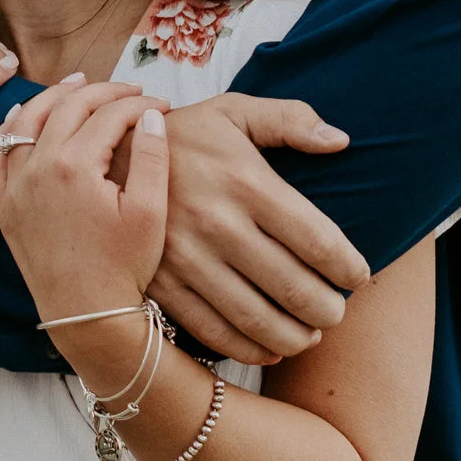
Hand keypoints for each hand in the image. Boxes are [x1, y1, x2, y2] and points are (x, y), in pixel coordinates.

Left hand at [0, 76, 169, 322]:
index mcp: (75, 166)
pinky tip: (24, 116)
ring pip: (27, 121)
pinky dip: (10, 129)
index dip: (140, 104)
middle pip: (69, 107)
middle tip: (131, 91)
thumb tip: (151, 114)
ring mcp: (16, 186)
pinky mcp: (5, 205)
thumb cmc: (123, 267)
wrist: (85, 315)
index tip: (163, 105)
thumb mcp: (150, 212)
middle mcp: (38, 168)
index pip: (110, 115)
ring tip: (79, 84)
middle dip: (104, 92)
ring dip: (54, 97)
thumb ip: (152, 156)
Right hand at [146, 94, 368, 364]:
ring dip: (293, 337)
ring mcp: (188, 258)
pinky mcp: (162, 283)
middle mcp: (219, 224)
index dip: (348, 267)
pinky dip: (248, 349)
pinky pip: (212, 330)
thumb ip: (289, 119)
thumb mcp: (232, 111)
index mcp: (246, 181)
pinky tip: (270, 348)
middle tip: (338, 312)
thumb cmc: (181, 135)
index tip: (359, 276)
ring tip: (311, 336)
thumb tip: (340, 140)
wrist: (101, 158)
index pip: (317, 239)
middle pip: (293, 286)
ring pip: (256, 318)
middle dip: (327, 309)